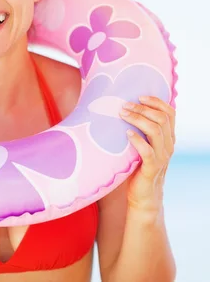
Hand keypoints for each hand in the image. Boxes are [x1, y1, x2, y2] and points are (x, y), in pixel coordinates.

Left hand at [119, 96, 175, 212]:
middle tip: (124, 105)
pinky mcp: (152, 168)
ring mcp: (162, 157)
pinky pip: (148, 151)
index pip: (170, 114)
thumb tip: (121, 110)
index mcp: (168, 138)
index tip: (139, 96)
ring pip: (156, 131)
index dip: (157, 102)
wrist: (144, 196)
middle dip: (142, 109)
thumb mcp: (142, 146)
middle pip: (162, 119)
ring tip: (122, 114)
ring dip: (138, 119)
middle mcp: (168, 146)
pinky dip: (137, 140)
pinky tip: (126, 133)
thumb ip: (140, 131)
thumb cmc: (138, 168)